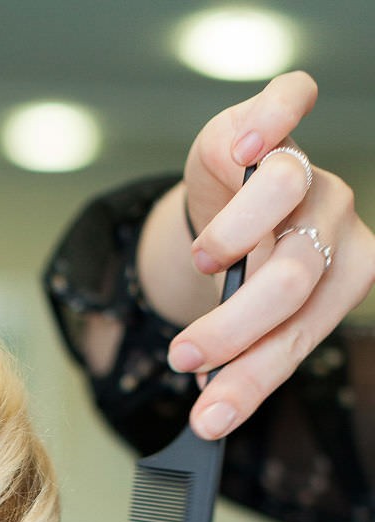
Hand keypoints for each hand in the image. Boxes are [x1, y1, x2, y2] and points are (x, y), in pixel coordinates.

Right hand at [137, 72, 374, 441]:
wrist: (226, 209)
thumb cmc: (244, 267)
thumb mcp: (245, 322)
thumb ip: (239, 362)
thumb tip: (210, 411)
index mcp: (341, 280)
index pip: (300, 334)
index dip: (252, 378)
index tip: (208, 416)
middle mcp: (336, 222)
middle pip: (293, 276)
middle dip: (232, 327)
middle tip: (184, 357)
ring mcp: (310, 168)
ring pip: (286, 194)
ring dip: (235, 237)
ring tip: (203, 262)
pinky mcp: (279, 118)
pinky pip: (292, 100)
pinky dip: (271, 122)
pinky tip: (245, 150)